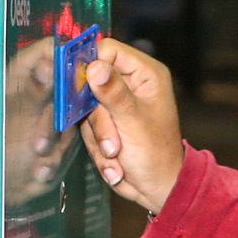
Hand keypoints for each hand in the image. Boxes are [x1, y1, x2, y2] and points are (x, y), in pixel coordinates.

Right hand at [75, 37, 184, 212]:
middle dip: (99, 119)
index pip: (108, 50)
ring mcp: (115, 103)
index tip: (80, 86)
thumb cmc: (156, 155)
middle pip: (91, 83)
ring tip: (117, 155)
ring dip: (99, 136)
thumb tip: (93, 65)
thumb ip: (113, 93)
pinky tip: (115, 162)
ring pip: (86, 108)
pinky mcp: (105, 121)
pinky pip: (87, 126)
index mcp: (146, 74)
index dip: (91, 64)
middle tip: (113, 143)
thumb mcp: (134, 122)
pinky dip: (97, 146)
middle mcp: (130, 83)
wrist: (157, 188)